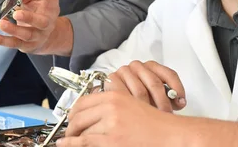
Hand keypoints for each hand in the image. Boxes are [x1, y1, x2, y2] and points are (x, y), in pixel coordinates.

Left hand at [0, 0, 65, 53]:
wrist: (44, 35)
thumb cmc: (37, 12)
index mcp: (51, 6)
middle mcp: (48, 22)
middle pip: (42, 22)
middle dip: (29, 17)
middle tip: (16, 13)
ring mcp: (38, 36)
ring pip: (27, 35)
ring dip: (13, 29)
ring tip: (1, 23)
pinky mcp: (27, 46)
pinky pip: (14, 43)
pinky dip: (2, 40)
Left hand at [57, 91, 182, 146]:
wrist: (170, 134)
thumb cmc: (154, 123)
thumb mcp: (130, 105)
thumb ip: (111, 106)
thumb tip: (89, 114)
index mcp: (114, 95)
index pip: (83, 102)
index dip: (73, 112)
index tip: (70, 119)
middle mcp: (111, 106)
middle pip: (79, 115)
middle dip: (70, 126)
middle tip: (67, 133)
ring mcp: (111, 123)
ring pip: (82, 130)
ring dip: (75, 137)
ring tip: (70, 141)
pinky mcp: (113, 140)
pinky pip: (85, 141)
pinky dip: (73, 144)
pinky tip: (66, 145)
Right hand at [103, 60, 185, 111]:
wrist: (114, 97)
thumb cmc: (139, 96)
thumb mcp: (156, 95)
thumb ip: (168, 96)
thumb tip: (180, 103)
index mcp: (152, 66)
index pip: (169, 74)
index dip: (177, 88)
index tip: (181, 102)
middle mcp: (138, 66)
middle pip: (155, 83)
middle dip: (163, 103)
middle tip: (166, 115)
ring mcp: (124, 71)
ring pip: (140, 91)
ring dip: (148, 107)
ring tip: (152, 118)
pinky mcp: (113, 79)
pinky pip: (124, 94)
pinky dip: (132, 104)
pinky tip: (136, 112)